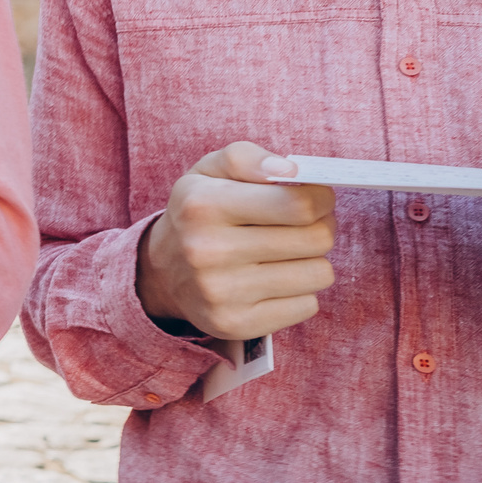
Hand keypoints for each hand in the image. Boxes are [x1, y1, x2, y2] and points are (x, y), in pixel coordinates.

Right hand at [137, 141, 336, 339]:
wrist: (160, 272)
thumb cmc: (198, 213)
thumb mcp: (209, 171)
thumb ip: (248, 158)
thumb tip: (292, 171)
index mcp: (203, 205)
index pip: (298, 204)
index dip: (321, 198)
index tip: (317, 198)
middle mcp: (208, 251)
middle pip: (315, 239)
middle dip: (321, 227)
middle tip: (306, 224)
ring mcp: (221, 293)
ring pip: (318, 274)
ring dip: (311, 261)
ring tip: (285, 254)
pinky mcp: (236, 324)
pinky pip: (307, 307)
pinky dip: (299, 292)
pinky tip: (274, 281)